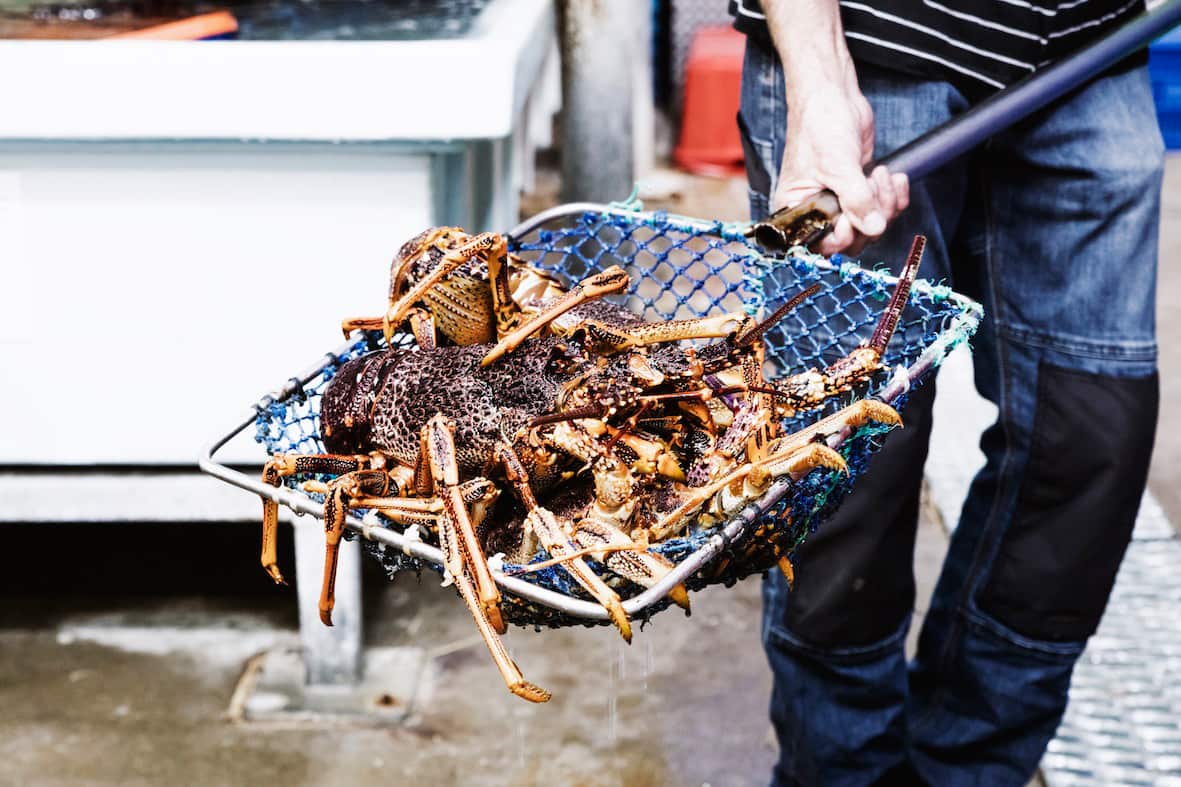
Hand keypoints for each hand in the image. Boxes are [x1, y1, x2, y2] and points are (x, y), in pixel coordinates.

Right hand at [773, 83, 908, 255]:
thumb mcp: (837, 165)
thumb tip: (873, 227)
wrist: (833, 96)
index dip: (841, 238)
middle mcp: (817, 211)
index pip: (820, 244)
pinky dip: (894, 196)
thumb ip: (855, 199)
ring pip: (871, 225)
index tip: (853, 219)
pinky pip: (883, 208)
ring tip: (881, 175)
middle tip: (873, 188)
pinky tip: (891, 175)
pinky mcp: (861, 190)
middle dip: (870, 216)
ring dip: (885, 203)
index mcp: (797, 210)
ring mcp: (841, 201)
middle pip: (852, 239)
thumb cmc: (820, 125)